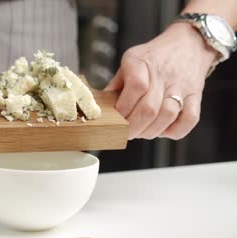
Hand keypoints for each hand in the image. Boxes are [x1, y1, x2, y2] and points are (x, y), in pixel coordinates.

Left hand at [105, 22, 217, 139]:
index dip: (123, 109)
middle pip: (149, 108)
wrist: (188, 44)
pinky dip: (174, 131)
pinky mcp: (196, 96)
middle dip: (133, 127)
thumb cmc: (153, 57)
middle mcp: (163, 74)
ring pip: (168, 116)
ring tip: (141, 132)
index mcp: (142, 63)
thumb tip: (100, 107)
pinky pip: (190, 119)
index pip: (135, 87)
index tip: (115, 119)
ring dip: (151, 131)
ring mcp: (182, 86)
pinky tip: (163, 130)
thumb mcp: (129, 62)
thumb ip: (116, 84)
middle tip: (126, 133)